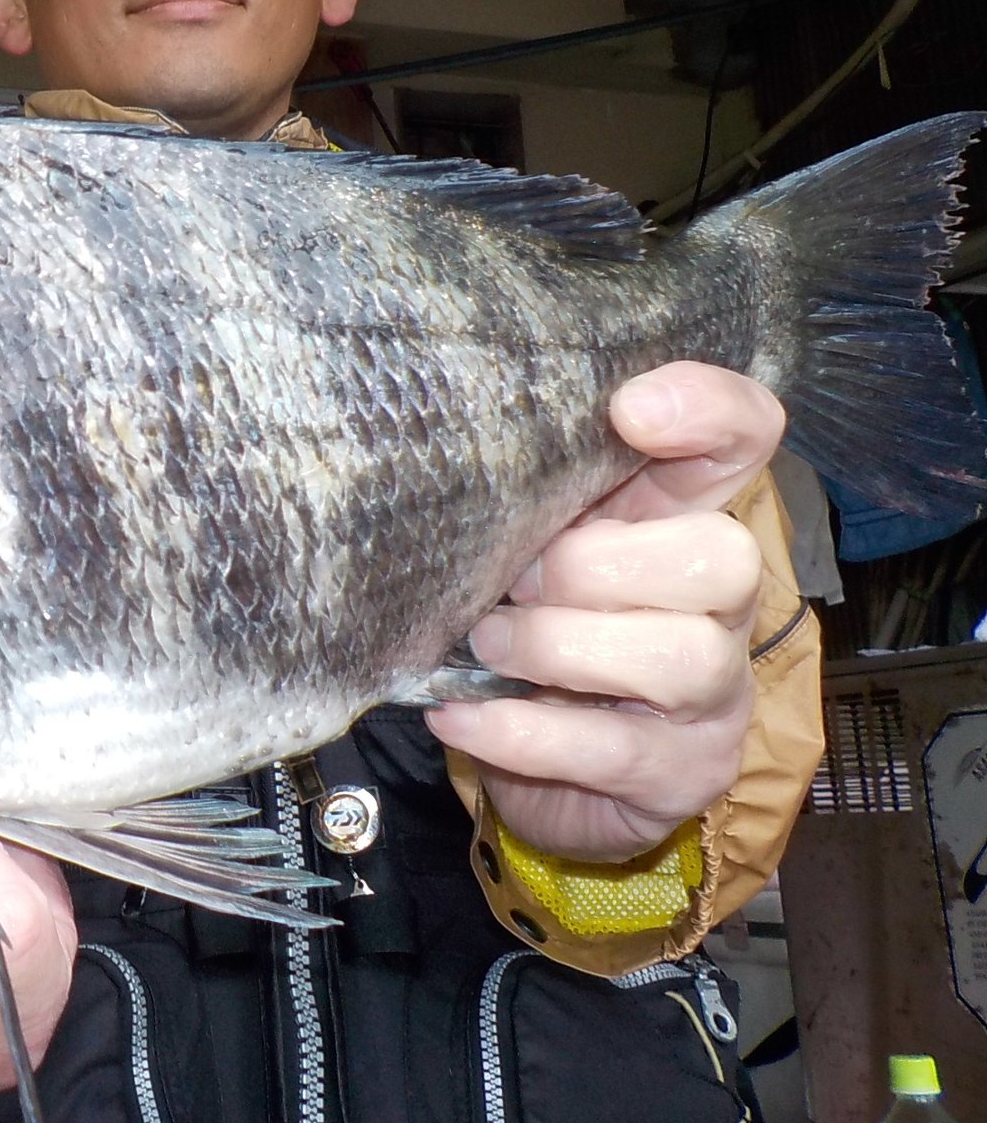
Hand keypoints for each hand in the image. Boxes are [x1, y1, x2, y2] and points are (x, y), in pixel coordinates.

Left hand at [424, 361, 782, 861]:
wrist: (553, 784)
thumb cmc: (534, 638)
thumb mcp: (526, 552)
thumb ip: (524, 499)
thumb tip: (449, 454)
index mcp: (680, 522)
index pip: (745, 437)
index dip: (709, 410)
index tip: (627, 410)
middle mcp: (721, 605)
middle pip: (724, 555)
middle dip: (599, 564)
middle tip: (515, 583)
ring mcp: (714, 696)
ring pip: (680, 656)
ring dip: (558, 647)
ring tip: (485, 646)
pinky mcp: (681, 776)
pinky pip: (612, 749)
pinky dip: (519, 728)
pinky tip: (458, 714)